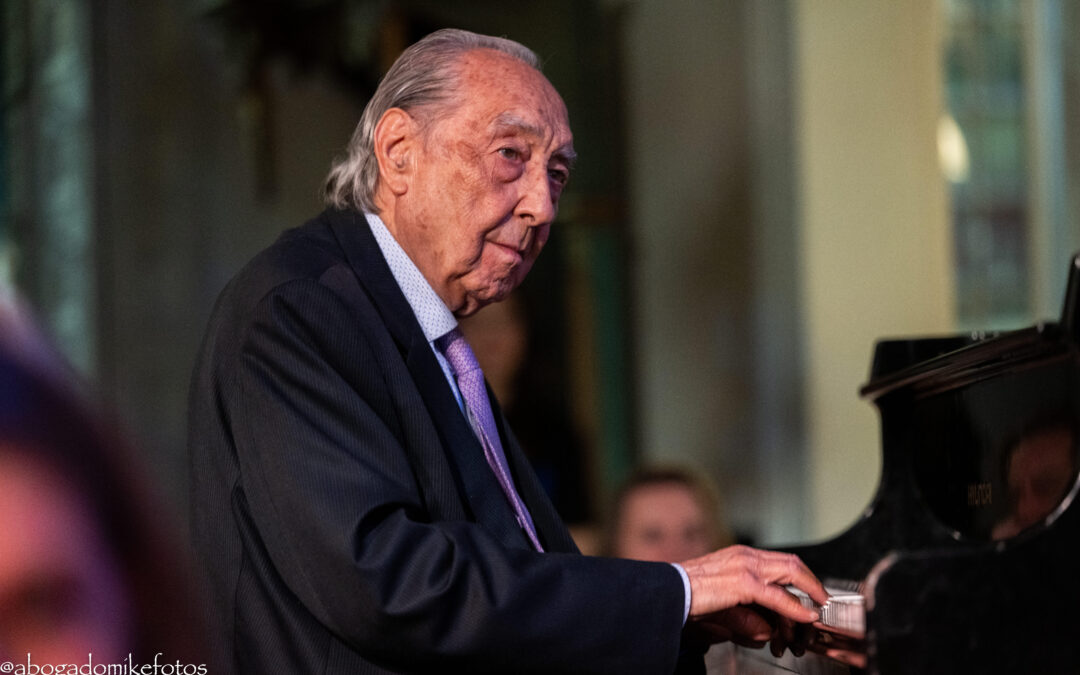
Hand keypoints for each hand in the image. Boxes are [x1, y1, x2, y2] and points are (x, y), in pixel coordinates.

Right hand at [681, 545, 827, 626]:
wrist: (667, 591)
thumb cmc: (687, 594)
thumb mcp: (723, 601)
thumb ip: (746, 613)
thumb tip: (765, 631)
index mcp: (740, 556)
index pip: (780, 560)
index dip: (801, 575)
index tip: (812, 591)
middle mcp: (745, 556)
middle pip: (791, 562)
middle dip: (812, 581)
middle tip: (823, 598)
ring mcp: (744, 566)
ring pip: (790, 573)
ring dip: (809, 591)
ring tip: (820, 606)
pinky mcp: (742, 583)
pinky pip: (777, 595)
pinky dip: (795, 606)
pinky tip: (805, 615)